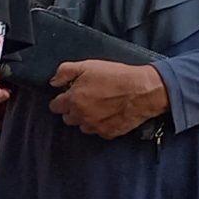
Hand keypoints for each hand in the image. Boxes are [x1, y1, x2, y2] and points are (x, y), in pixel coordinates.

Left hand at [50, 59, 169, 139]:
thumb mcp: (87, 66)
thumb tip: (53, 82)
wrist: (144, 90)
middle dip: (72, 109)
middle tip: (85, 99)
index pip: (55, 106)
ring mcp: (95, 127)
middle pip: (68, 118)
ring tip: (99, 106)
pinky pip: (98, 131)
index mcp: (73, 100)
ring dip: (86, 118)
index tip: (68, 95)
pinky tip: (109, 114)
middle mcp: (82, 116)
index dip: (61, 99)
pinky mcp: (109, 133)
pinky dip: (101, 125)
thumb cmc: (117, 76)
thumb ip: (64, 72)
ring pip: (82, 126)